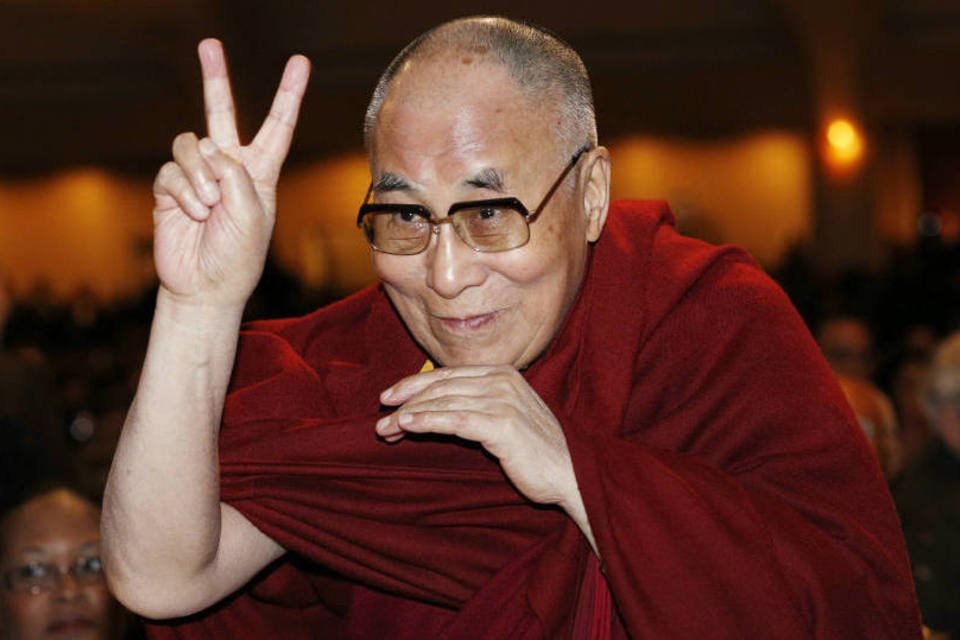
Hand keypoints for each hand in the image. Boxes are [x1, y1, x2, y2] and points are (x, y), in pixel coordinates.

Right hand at [152, 39, 310, 307]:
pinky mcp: (171, 188)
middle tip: (208, 44)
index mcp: (261, 172)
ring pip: (191, 144)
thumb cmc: (238, 256)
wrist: (204, 287)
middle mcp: (229, 168)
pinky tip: (192, 213)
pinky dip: (182, 191)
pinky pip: (171, 170)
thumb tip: (209, 149)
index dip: (288, 95)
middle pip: (221, 113)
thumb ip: (235, 174)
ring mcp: (198, 176)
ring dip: (199, 177)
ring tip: (207, 208)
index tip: (300, 63)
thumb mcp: (252, 214)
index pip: (278, 126)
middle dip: (215, 79)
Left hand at [376, 366, 579, 507]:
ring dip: (409, 414)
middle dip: (407, 399)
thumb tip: (435, 408)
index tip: (390, 397)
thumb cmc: (536, 452)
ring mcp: (503, 400)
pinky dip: (427, 420)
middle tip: (382, 414)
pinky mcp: (501, 424)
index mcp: (503, 374)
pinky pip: (454, 419)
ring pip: (443, 401)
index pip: (448, 375)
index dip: (415, 384)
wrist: (572, 473)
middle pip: (442, 385)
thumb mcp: (505, 419)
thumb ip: (476, 406)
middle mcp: (502, 381)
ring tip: (386, 428)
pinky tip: (407, 425)